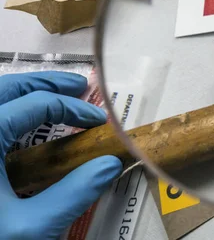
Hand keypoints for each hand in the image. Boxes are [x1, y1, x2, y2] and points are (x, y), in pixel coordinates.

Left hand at [0, 71, 121, 239]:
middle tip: (79, 86)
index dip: (72, 107)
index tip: (97, 120)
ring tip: (55, 94)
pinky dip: (7, 112)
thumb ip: (73, 195)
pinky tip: (22, 123)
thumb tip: (108, 166)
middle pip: (6, 88)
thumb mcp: (28, 228)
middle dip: (46, 83)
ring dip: (25, 93)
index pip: (34, 105)